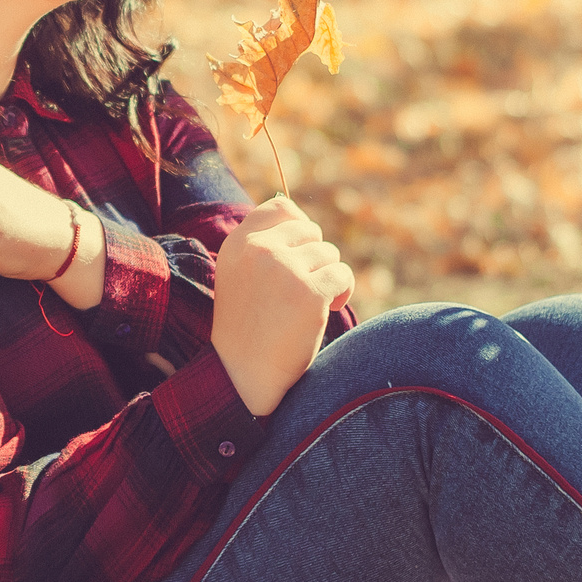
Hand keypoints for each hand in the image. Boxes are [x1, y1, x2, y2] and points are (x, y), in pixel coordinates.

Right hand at [211, 196, 350, 416]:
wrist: (243, 374)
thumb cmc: (247, 326)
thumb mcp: (240, 275)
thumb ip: (263, 246)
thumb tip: (303, 221)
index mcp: (239, 244)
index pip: (281, 207)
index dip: (299, 227)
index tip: (300, 253)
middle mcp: (260, 250)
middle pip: (311, 232)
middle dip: (315, 258)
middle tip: (301, 289)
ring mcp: (286, 270)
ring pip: (330, 254)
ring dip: (328, 277)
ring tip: (309, 304)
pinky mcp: (310, 293)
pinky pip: (342, 276)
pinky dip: (342, 292)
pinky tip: (325, 311)